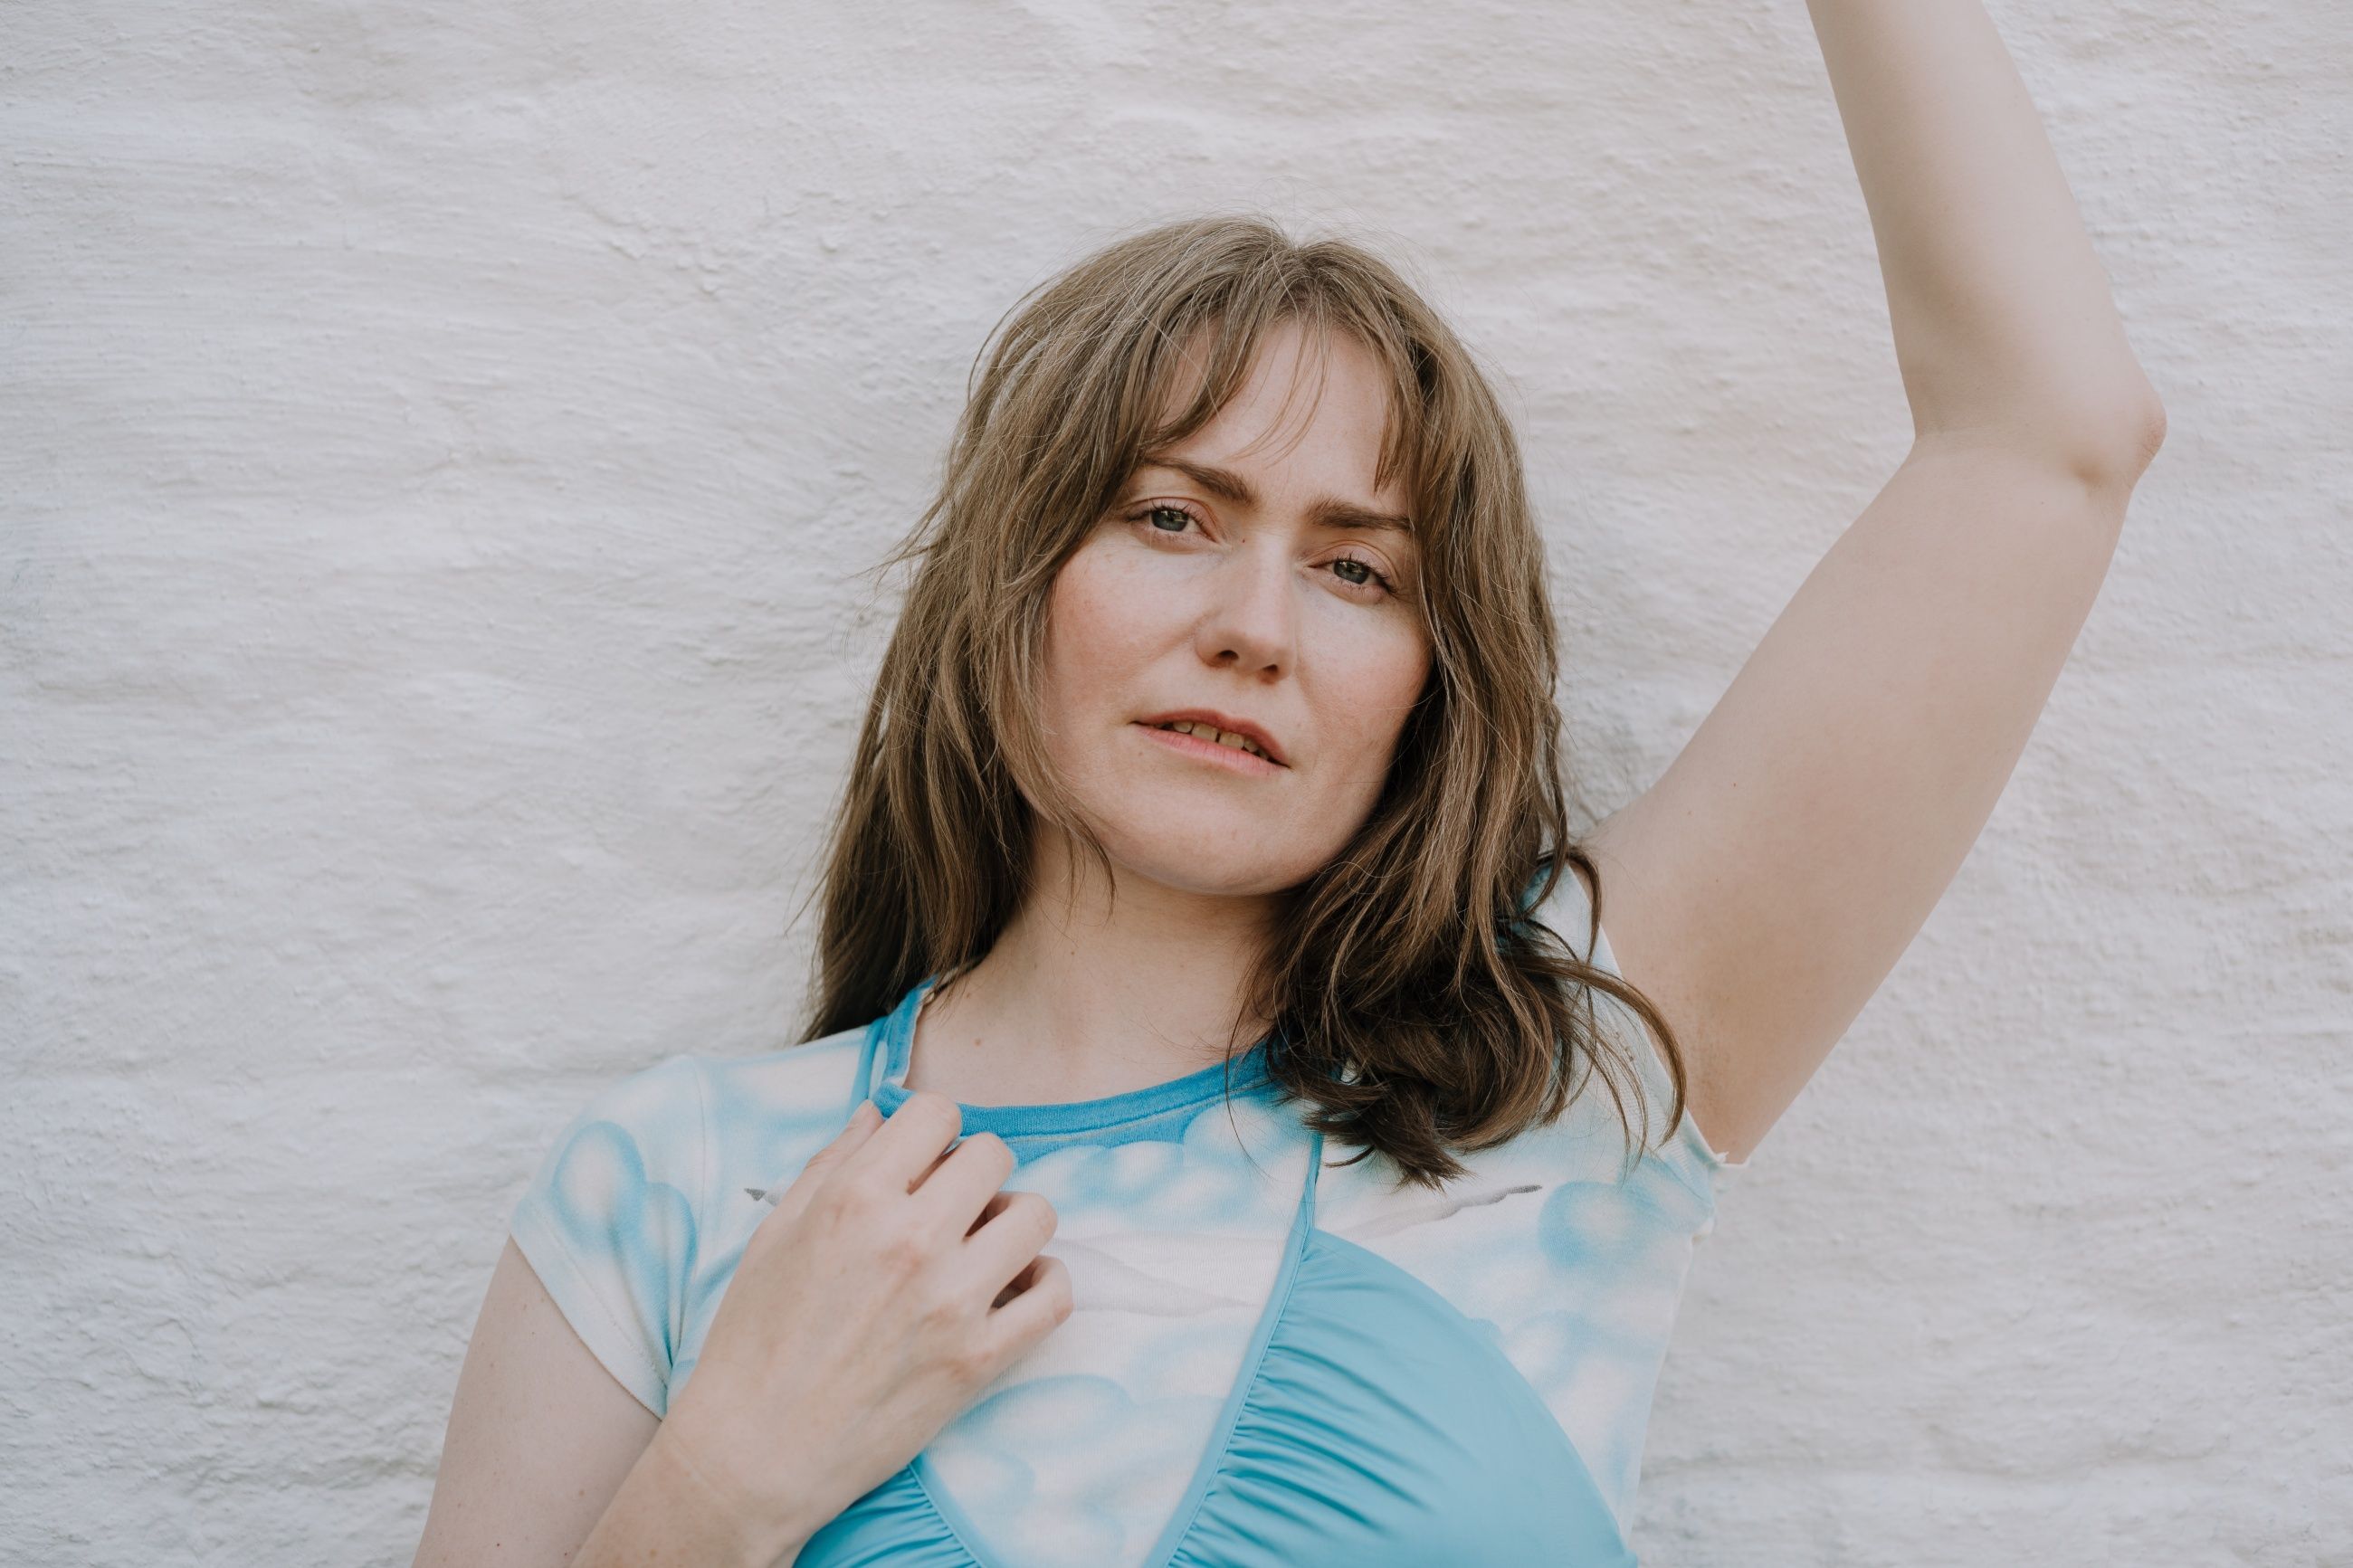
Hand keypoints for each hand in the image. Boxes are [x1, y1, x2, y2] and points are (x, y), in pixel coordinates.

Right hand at [654, 1093, 1071, 1554]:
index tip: (923, 1162)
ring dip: (1013, 1223)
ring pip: (1035, 1215)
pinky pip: (1055, 1296)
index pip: (938, 1112)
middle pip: (994, 1155)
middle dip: (974, 1173)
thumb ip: (833, 1163)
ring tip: (983, 1249)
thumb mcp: (775, 1234)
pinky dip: (1045, 1284)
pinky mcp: (979, 1359)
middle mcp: (910, 1238)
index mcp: (855, 1198)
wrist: (754, 1455)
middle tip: (951, 1209)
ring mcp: (951, 1300)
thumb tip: (879, 1112)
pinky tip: (1014, 1288)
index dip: (933, 1132)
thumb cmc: (753, 1344)